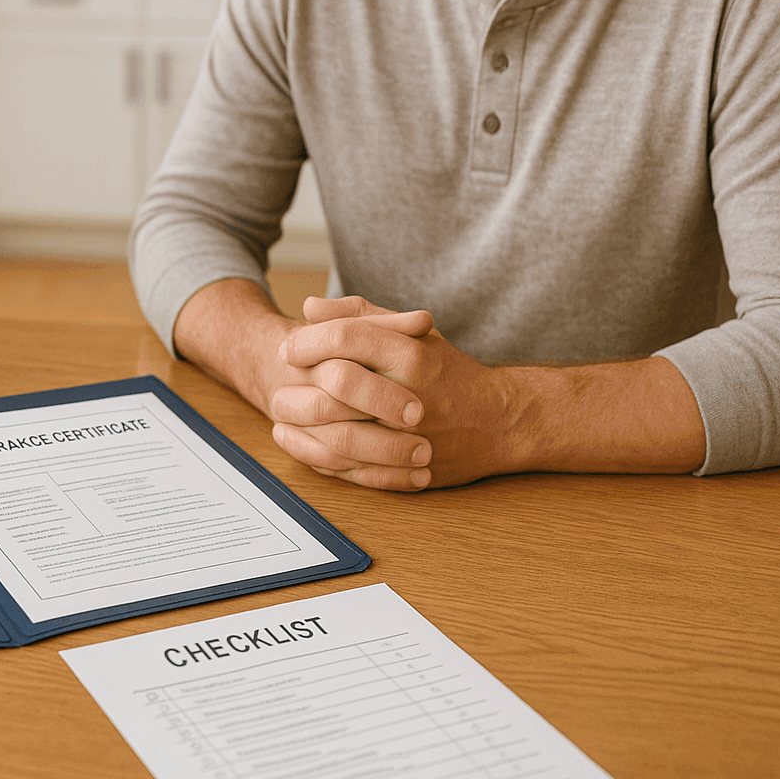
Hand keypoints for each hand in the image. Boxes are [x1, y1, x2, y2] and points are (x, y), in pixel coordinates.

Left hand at [276, 296, 512, 490]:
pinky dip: (314, 455)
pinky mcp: (405, 471)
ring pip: (338, 432)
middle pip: (338, 382)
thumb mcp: (412, 333)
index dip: (309, 340)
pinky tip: (295, 439)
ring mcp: (409, 438)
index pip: (346, 338)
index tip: (291, 346)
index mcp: (412, 355)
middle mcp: (411, 395)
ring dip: (299, 420)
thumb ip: (361, 316)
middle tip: (283, 376)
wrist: (500, 422)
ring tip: (279, 408)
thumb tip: (310, 307)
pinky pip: (348, 467)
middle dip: (299, 378)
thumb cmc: (447, 372)